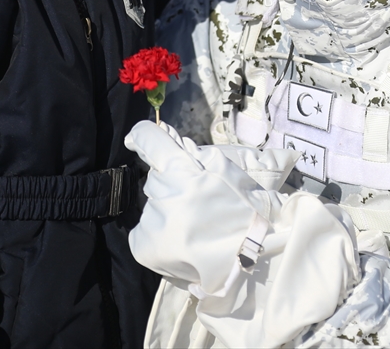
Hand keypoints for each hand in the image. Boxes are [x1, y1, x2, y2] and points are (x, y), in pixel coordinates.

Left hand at [125, 121, 279, 295]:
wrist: (253, 256)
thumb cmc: (243, 209)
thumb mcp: (223, 169)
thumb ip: (191, 153)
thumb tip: (164, 134)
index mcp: (184, 171)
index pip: (150, 142)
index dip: (142, 136)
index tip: (136, 138)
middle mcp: (165, 196)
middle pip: (155, 179)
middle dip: (171, 185)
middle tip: (197, 202)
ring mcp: (154, 224)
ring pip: (151, 206)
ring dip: (167, 211)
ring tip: (195, 228)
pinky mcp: (145, 247)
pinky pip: (142, 230)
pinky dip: (158, 234)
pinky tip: (181, 241)